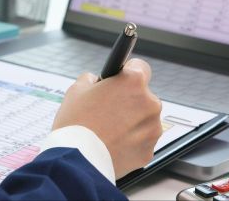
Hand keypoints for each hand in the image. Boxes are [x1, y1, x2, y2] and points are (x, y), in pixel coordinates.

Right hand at [52, 58, 162, 178]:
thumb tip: (96, 82)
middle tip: (107, 110)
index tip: (121, 80)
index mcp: (133, 82)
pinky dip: (131, 142)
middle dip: (128, 101)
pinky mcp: (149, 150)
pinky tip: (113, 144)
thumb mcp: (76, 90)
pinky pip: (142, 141)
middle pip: (142, 96)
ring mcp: (152, 129)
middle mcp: (150, 103)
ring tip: (108, 130)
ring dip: (131, 122)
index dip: (128, 73)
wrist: (77, 161)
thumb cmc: (76, 124)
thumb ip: (91, 80)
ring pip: (144, 120)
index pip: (140, 67)